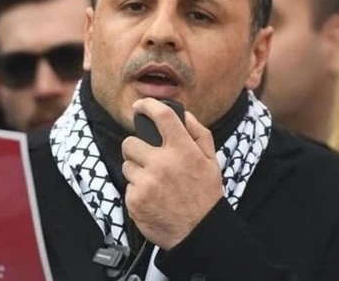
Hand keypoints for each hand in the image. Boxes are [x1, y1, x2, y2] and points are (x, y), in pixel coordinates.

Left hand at [122, 98, 222, 249]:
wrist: (198, 232)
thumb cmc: (205, 195)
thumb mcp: (211, 161)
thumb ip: (198, 133)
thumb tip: (182, 113)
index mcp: (183, 150)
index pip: (162, 116)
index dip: (147, 105)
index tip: (140, 105)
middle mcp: (162, 163)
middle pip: (130, 143)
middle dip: (136, 149)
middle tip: (149, 159)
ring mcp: (146, 182)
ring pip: (127, 165)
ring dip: (137, 171)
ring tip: (155, 183)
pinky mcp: (134, 200)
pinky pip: (128, 187)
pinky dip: (137, 191)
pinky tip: (153, 198)